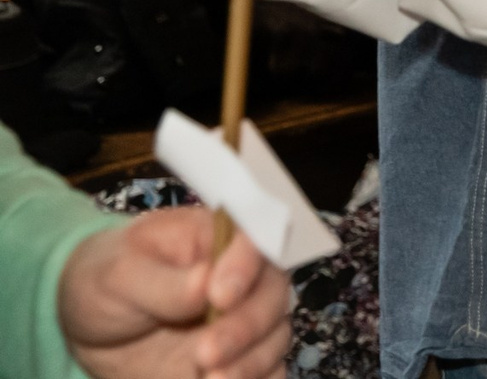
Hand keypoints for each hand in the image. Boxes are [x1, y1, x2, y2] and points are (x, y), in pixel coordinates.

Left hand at [59, 209, 293, 378]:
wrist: (91, 328)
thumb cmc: (106, 282)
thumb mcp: (118, 275)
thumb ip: (161, 281)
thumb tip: (205, 282)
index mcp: (219, 242)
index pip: (253, 243)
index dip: (245, 269)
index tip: (219, 298)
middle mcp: (244, 279)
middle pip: (273, 295)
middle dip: (246, 327)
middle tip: (205, 354)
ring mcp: (243, 321)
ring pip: (275, 338)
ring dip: (252, 362)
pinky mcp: (239, 360)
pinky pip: (268, 373)